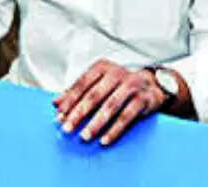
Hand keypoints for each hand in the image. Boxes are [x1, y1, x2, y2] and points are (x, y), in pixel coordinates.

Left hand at [52, 59, 168, 146]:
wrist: (152, 85)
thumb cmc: (118, 85)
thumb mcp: (98, 83)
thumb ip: (77, 92)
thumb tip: (55, 104)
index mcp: (102, 67)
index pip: (82, 84)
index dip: (69, 100)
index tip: (59, 116)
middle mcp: (116, 73)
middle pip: (94, 96)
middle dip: (79, 114)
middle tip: (67, 129)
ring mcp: (131, 85)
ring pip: (110, 107)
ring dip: (95, 123)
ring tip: (84, 136)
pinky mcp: (143, 98)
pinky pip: (127, 117)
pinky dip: (115, 130)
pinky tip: (104, 140)